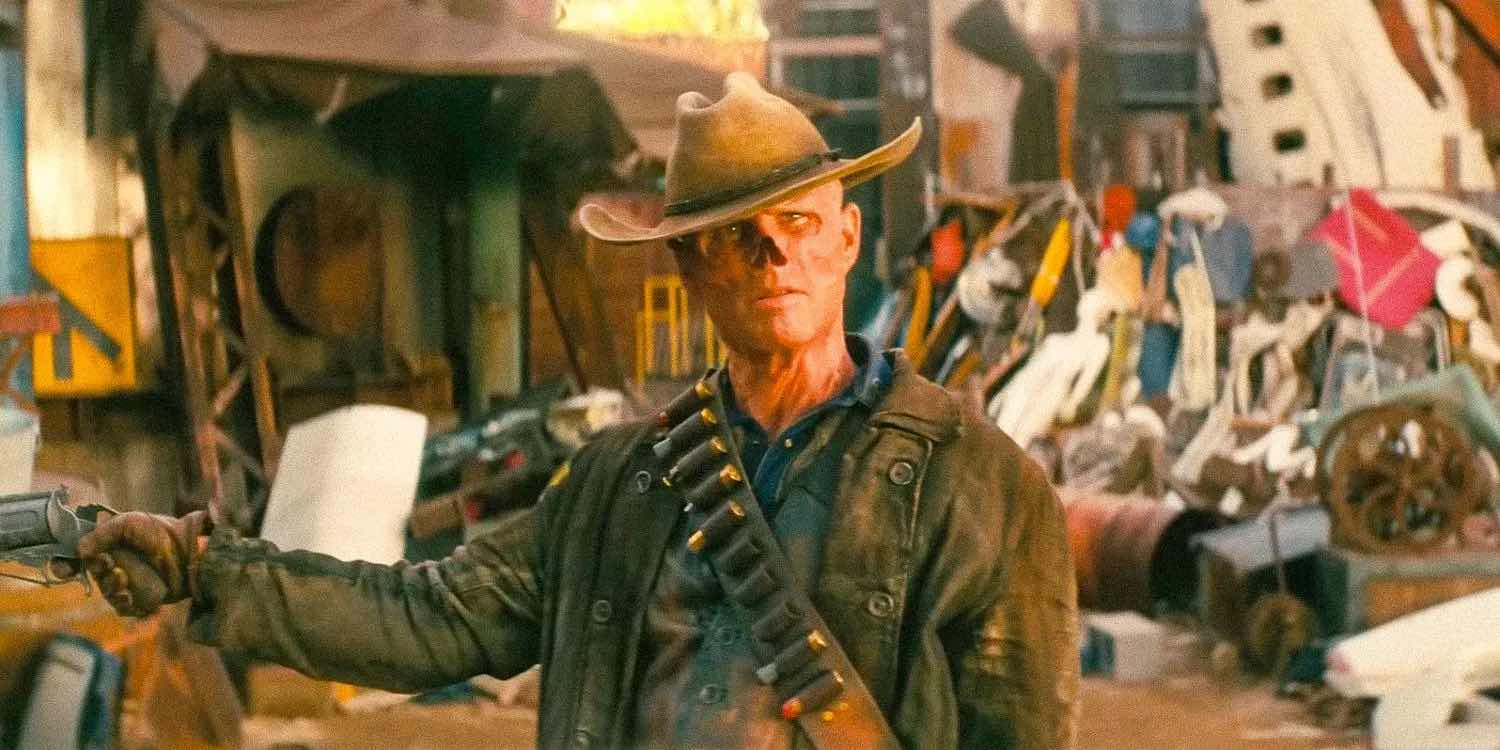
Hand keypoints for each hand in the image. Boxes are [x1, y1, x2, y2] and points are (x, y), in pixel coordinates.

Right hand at [77, 511, 209, 616]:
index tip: (65, 568)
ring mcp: (129, 584)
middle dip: (99, 573)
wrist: (190, 550)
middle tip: (109, 565)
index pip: (78, 560)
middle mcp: (116, 566)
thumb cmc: (160, 531)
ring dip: (112, 588)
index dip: (66, 565)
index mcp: (108, 548)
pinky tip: (129, 595)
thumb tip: (79, 550)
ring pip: (109, 594)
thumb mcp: (130, 523)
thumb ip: (103, 534)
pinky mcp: (143, 599)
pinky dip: (125, 604)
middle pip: (95, 578)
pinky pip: (125, 609)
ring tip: (123, 579)